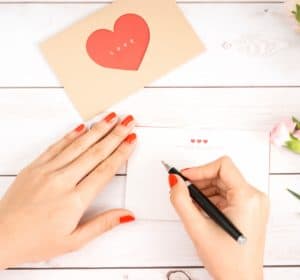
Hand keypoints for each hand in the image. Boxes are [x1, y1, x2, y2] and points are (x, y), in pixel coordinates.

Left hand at [0, 113, 136, 268]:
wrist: (0, 238)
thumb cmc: (35, 241)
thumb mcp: (74, 241)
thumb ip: (103, 224)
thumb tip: (127, 215)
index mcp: (74, 200)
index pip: (105, 170)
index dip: (121, 152)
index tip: (132, 140)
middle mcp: (62, 181)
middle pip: (95, 152)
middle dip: (116, 134)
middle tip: (128, 121)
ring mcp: (47, 171)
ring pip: (78, 144)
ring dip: (98, 129)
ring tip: (111, 117)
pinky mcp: (35, 166)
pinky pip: (57, 145)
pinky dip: (71, 134)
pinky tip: (82, 126)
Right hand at [168, 156, 268, 279]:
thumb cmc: (228, 261)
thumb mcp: (198, 228)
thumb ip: (181, 201)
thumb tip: (174, 181)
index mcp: (248, 198)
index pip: (223, 166)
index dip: (200, 169)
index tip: (184, 177)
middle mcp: (254, 198)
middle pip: (221, 175)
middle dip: (199, 181)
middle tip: (182, 191)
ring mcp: (251, 203)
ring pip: (221, 184)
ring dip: (202, 191)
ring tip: (190, 205)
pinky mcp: (246, 209)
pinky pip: (224, 194)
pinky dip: (209, 198)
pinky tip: (199, 210)